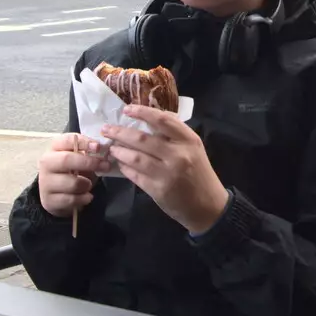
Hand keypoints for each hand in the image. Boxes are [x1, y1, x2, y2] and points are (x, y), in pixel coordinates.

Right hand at [36, 133, 111, 218]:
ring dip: (86, 184)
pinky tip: (87, 196)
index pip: (67, 140)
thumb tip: (103, 151)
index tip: (98, 147)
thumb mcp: (80, 159)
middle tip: (105, 166)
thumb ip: (89, 153)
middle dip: (88, 163)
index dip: (84, 142)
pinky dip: (83, 198)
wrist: (58, 194)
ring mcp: (45, 182)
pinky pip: (71, 200)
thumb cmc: (73, 171)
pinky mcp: (49, 200)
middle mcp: (47, 163)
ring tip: (88, 184)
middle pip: (66, 160)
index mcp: (55, 148)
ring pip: (72, 183)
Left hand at [101, 106, 227, 233]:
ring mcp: (167, 174)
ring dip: (119, 151)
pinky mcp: (158, 190)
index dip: (142, 112)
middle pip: (142, 139)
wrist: (208, 205)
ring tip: (112, 148)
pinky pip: (135, 176)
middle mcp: (178, 155)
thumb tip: (151, 117)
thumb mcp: (194, 148)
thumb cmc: (199, 173)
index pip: (162, 120)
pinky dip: (125, 169)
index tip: (127, 109)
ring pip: (135, 158)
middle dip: (120, 133)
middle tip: (107, 129)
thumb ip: (176, 133)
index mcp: (188, 141)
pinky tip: (120, 165)